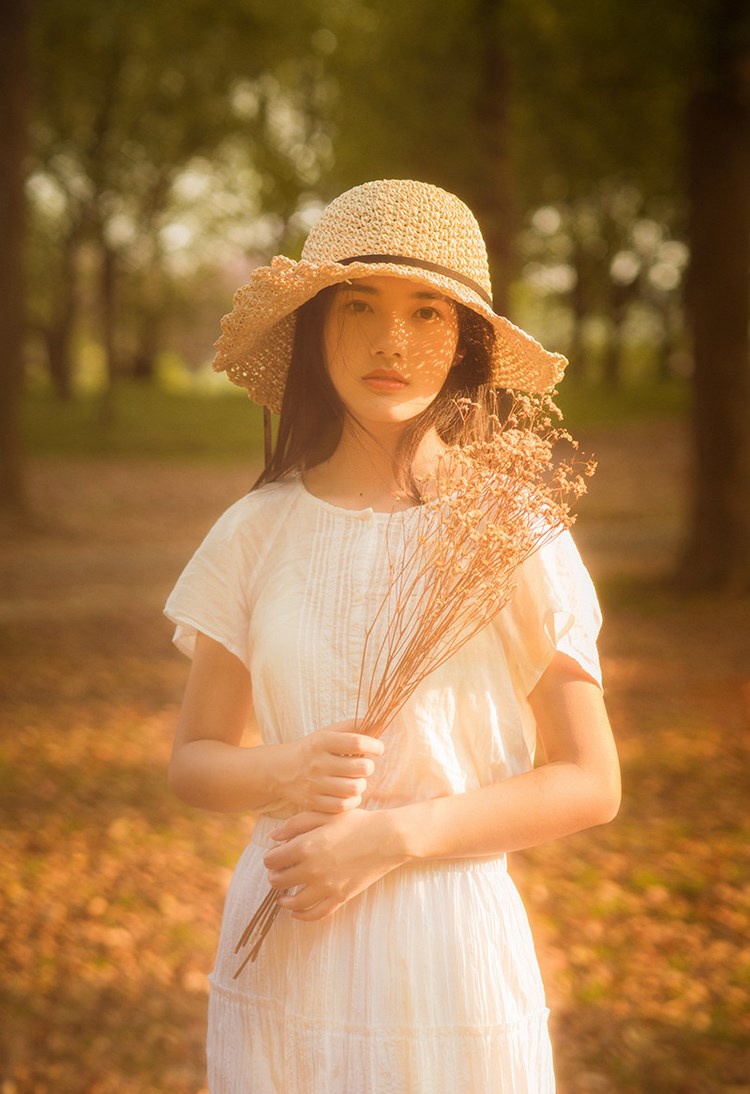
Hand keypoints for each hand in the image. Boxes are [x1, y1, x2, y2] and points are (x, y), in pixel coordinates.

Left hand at [263, 808, 404, 920]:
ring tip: (282, 895)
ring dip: (283, 898)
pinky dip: (301, 916)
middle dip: (275, 876)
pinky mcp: (340, 897)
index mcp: (305, 846)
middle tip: (280, 872)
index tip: (275, 856)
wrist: (386, 838)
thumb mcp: (325, 815)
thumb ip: (295, 824)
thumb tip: (273, 837)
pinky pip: (315, 914)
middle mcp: (312, 869)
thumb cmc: (356, 822)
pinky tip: (295, 912)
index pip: (272, 860)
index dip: (270, 858)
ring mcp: (326, 886)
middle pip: (278, 881)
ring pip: (293, 902)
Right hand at [277, 721, 383, 813]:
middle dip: (368, 766)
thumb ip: (353, 726)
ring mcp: (315, 784)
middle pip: (360, 768)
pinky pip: (343, 805)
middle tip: (364, 766)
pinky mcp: (313, 802)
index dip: (374, 745)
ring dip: (361, 784)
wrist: (280, 769)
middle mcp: (318, 763)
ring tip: (357, 780)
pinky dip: (352, 800)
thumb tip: (379, 721)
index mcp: (322, 742)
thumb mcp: (328, 732)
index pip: (357, 743)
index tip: (378, 748)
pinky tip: (350, 793)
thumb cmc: (312, 749)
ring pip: (354, 788)